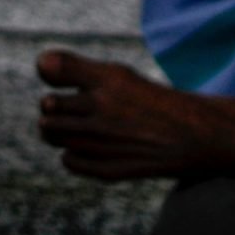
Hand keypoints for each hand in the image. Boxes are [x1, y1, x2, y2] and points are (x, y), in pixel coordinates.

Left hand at [35, 49, 234, 179]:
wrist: (194, 137)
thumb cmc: (148, 101)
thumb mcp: (116, 75)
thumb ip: (73, 67)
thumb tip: (39, 63)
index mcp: (108, 80)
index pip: (52, 69)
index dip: (49, 73)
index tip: (63, 83)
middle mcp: (104, 110)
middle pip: (47, 108)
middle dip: (51, 108)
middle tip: (67, 110)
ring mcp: (105, 143)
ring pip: (52, 135)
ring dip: (57, 131)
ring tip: (77, 128)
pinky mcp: (109, 170)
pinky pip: (68, 161)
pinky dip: (72, 155)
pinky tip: (90, 149)